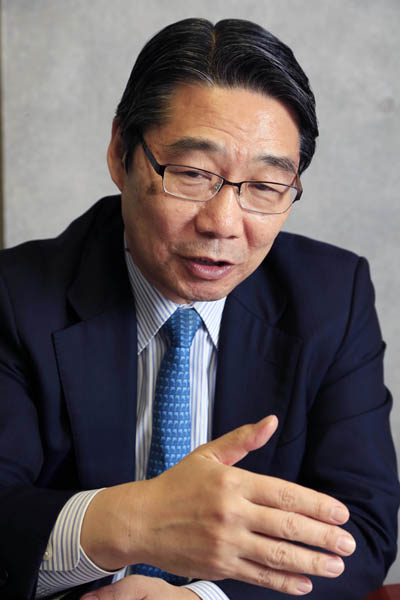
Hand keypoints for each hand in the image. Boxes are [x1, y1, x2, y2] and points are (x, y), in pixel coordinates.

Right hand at [81, 415, 355, 595]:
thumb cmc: (177, 484)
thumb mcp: (209, 454)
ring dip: (310, 563)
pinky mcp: (219, 566)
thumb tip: (272, 421)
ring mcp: (226, 542)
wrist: (142, 520)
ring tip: (334, 567)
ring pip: (276, 554)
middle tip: (346, 545)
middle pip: (286, 526)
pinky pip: (257, 576)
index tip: (340, 514)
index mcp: (233, 482)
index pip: (284, 493)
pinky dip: (283, 582)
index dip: (316, 505)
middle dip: (322, 537)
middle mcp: (232, 513)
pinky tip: (303, 585)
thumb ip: (244, 440)